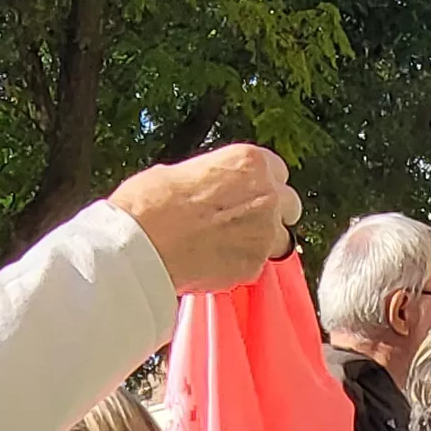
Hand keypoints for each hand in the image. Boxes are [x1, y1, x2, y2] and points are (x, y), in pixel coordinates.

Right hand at [106, 144, 301, 293]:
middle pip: (289, 205)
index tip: (246, 192)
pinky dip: (242, 264)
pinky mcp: (254, 267)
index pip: (277, 171)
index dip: (260, 184)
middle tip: (241, 220)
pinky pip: (257, 265)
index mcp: (251, 163)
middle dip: (271, 212)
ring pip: (278, 240)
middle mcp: (267, 195)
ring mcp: (265, 234)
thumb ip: (214, 179)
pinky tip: (215, 261)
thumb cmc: (150, 204)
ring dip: (259, 241)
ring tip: (225, 245)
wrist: (141, 247)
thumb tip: (213, 188)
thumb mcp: (182, 171)